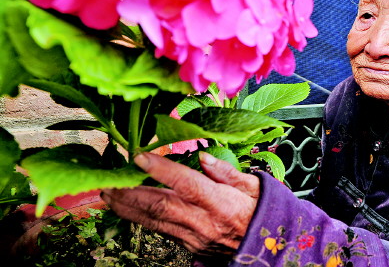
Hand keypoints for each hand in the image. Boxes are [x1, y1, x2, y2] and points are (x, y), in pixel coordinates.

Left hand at [101, 151, 259, 255]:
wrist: (263, 248)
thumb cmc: (259, 211)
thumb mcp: (254, 185)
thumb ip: (227, 172)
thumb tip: (204, 156)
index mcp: (221, 202)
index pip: (187, 184)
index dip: (162, 170)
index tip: (140, 156)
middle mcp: (203, 221)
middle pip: (161, 205)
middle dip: (131, 192)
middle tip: (109, 178)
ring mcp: (192, 236)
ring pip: (154, 220)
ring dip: (127, 206)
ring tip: (107, 192)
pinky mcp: (187, 244)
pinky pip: (158, 229)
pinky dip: (139, 217)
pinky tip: (125, 206)